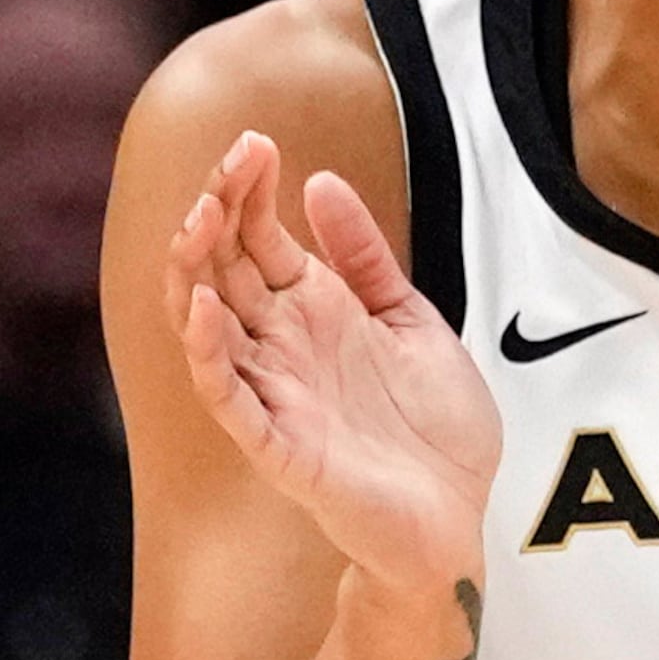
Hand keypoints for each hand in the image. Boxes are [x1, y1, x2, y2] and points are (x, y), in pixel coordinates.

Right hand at [169, 131, 501, 598]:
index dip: (248, 191)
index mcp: (312, 313)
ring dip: (196, 273)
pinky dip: (210, 355)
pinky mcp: (279, 447)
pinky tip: (205, 308)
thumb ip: (366, 258)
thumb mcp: (411, 320)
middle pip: (223, 270)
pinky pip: (229, 398)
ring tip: (202, 219)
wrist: (462, 516)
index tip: (258, 143)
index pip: (256, 239)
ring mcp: (275, 395)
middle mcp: (282, 348)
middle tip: (233, 164)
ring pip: (207, 328)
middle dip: (218, 214)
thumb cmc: (434, 428)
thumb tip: (320, 183)